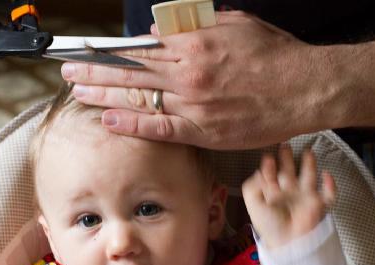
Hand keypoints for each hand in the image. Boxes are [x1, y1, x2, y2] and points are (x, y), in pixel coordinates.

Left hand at [61, 11, 335, 149]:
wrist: (307, 89)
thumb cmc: (276, 55)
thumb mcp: (236, 24)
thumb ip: (195, 23)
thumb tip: (160, 26)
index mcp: (196, 43)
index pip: (141, 46)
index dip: (110, 49)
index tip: (87, 49)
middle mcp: (189, 73)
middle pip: (131, 71)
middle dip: (95, 70)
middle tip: (67, 70)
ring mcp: (195, 104)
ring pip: (139, 97)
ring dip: (103, 94)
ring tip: (77, 91)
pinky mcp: (204, 131)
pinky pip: (160, 128)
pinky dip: (132, 123)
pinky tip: (109, 118)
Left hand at [242, 145, 335, 248]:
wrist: (287, 242)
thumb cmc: (268, 224)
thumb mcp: (253, 203)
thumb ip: (252, 185)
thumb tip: (260, 171)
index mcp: (273, 192)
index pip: (271, 173)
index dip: (269, 165)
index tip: (267, 158)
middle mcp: (289, 191)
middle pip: (288, 170)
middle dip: (286, 158)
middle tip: (284, 145)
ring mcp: (305, 196)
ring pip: (309, 175)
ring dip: (309, 163)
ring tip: (308, 151)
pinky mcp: (318, 205)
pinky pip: (329, 194)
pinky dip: (331, 186)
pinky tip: (327, 176)